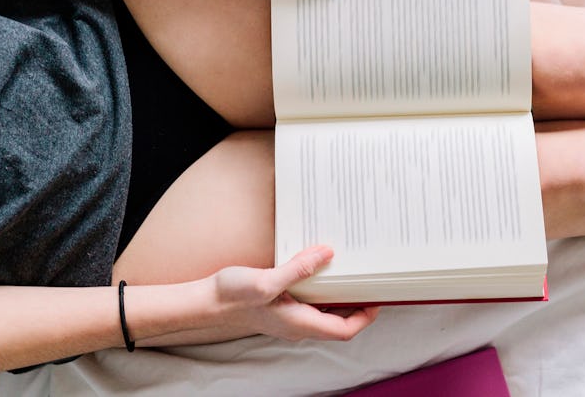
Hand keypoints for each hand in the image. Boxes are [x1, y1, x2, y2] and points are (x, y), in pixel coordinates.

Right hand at [207, 246, 378, 341]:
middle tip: (368, 280)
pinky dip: (321, 287)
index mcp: (300, 323)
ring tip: (349, 271)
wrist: (207, 302)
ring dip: (339, 294)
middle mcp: (298, 324)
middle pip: (339, 322)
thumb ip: (299, 269)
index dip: (366, 316)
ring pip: (325, 311)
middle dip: (358, 304)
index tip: (377, 297)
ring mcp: (290, 316)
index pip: (344, 329)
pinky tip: (318, 267)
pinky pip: (310, 301)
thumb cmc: (233, 297)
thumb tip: (327, 255)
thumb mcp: (267, 281)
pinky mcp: (281, 306)